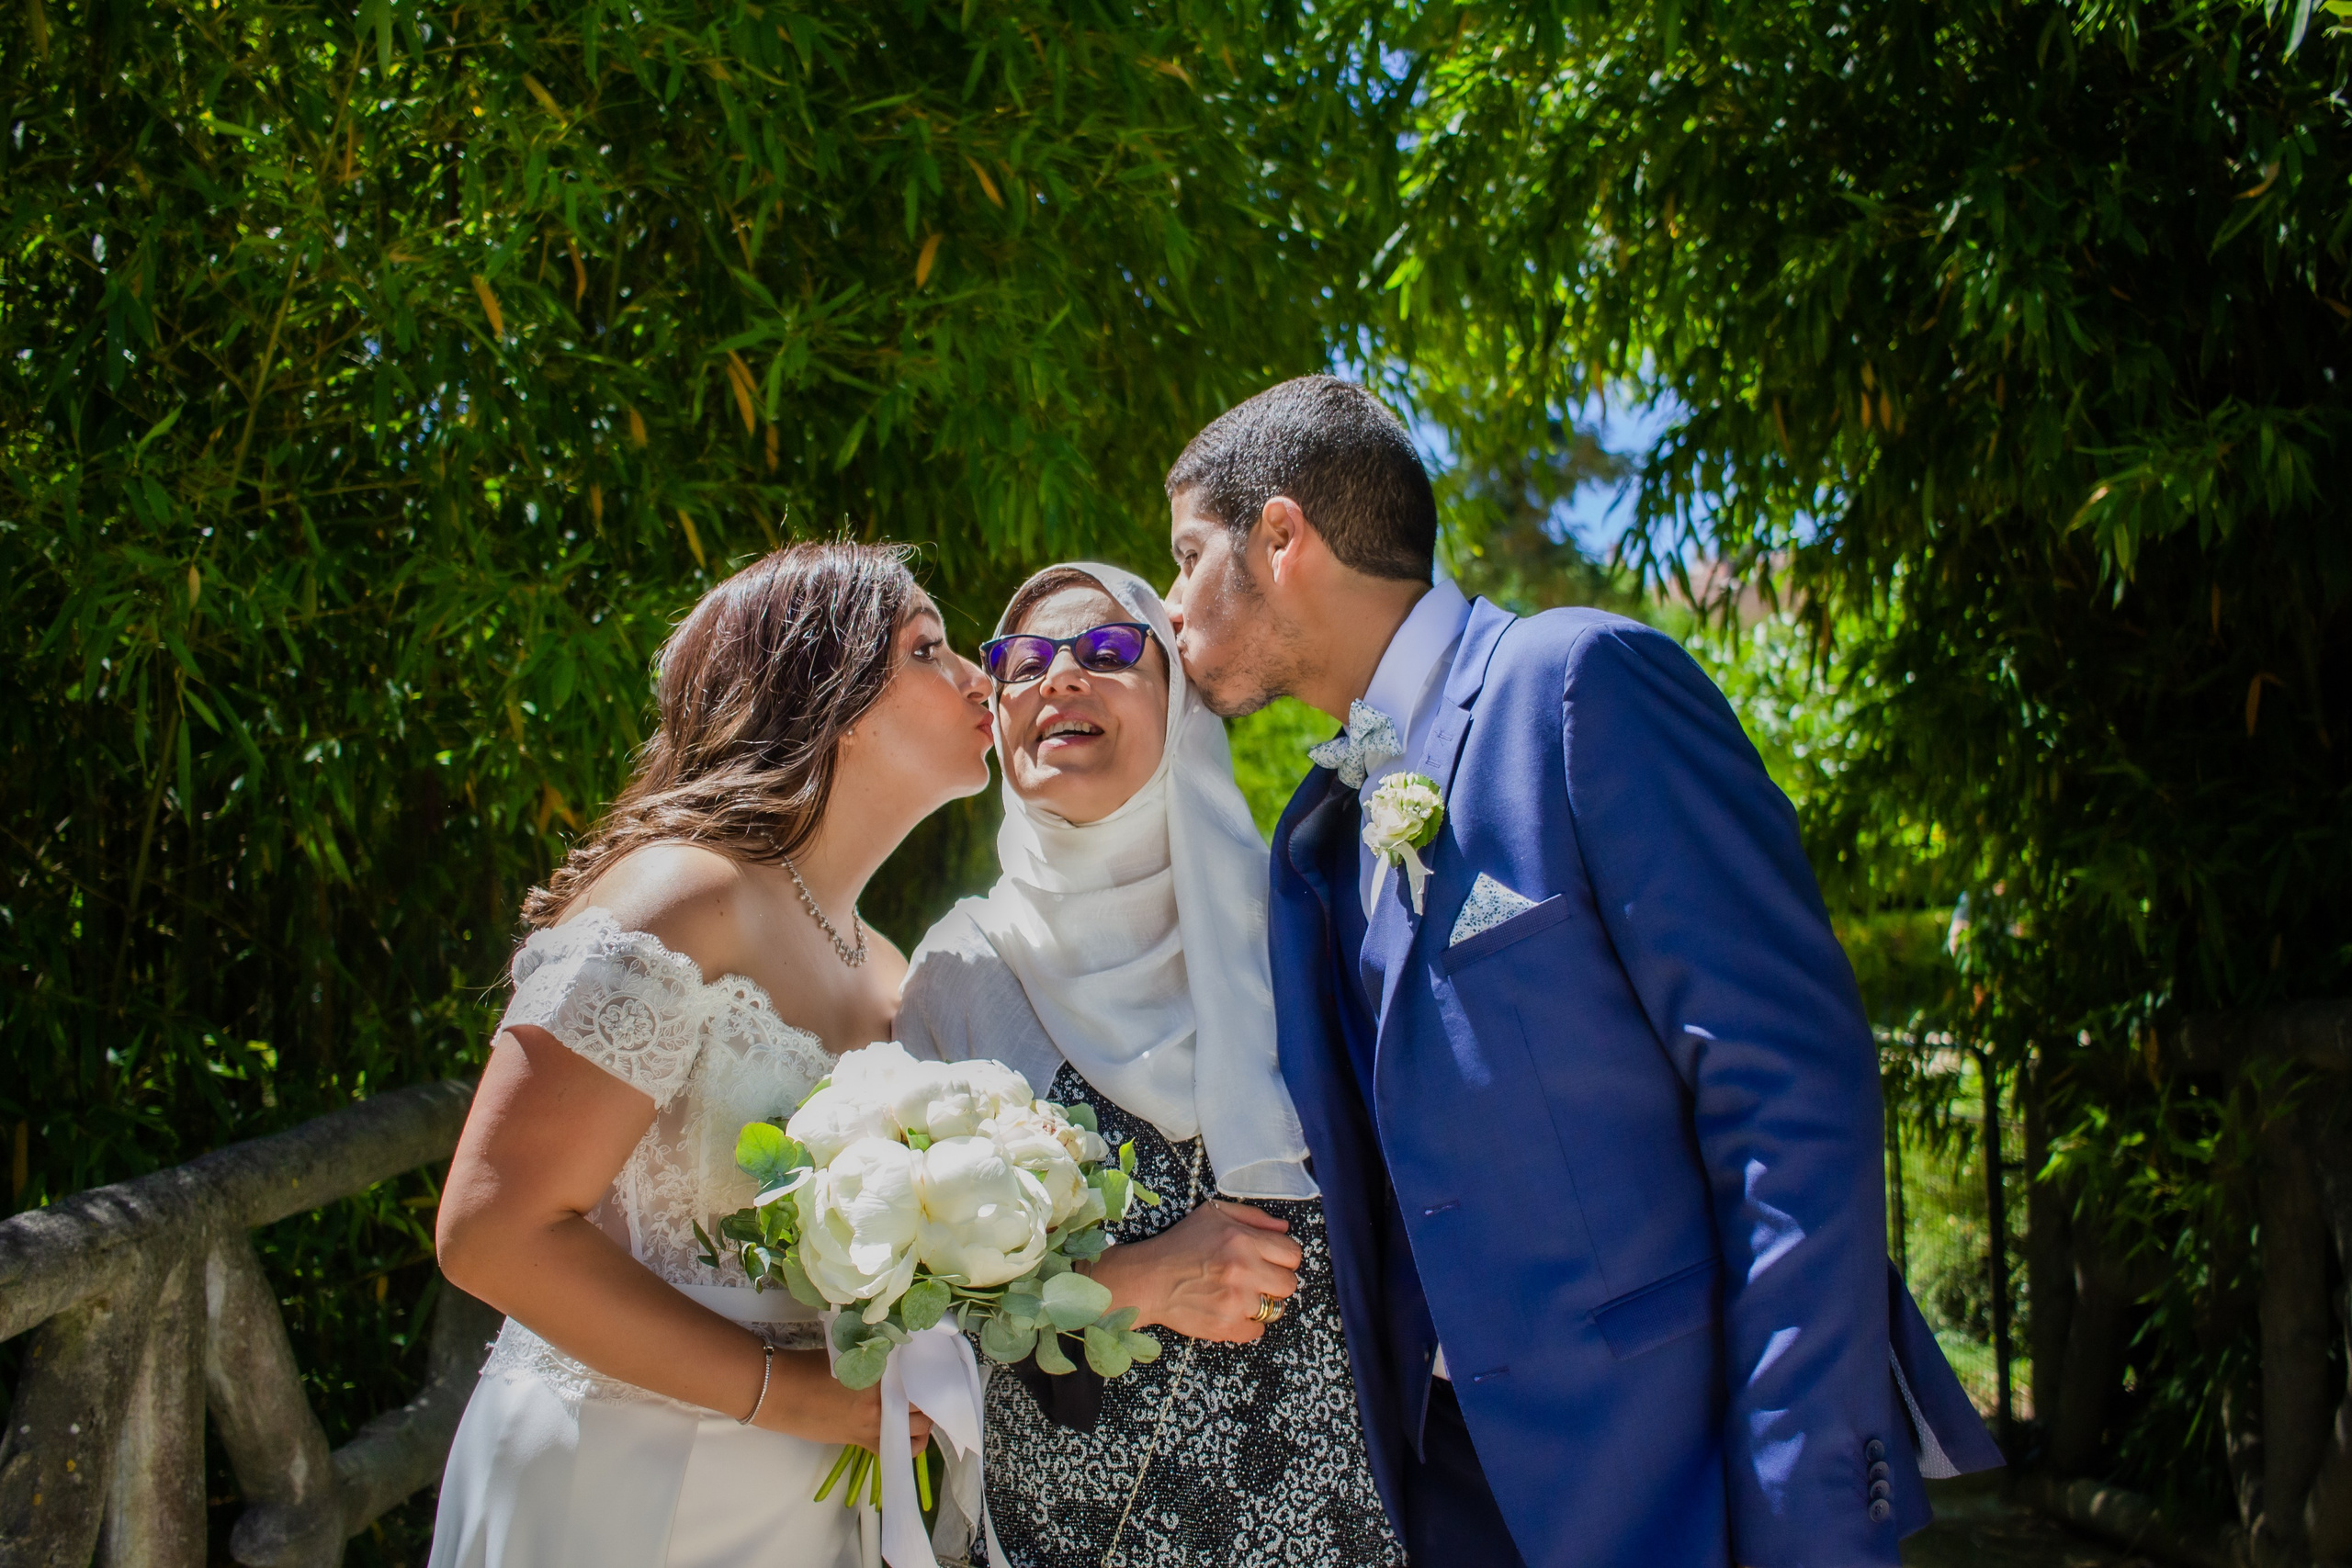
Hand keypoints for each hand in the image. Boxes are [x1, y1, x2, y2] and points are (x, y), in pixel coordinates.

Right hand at [758, 1349, 931, 1452]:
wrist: (779, 1391)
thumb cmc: (810, 1367)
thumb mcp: (850, 1356)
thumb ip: (878, 1361)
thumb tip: (902, 1361)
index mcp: (878, 1379)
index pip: (919, 1380)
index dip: (930, 1378)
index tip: (931, 1373)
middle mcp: (880, 1406)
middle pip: (923, 1408)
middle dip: (930, 1401)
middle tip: (927, 1393)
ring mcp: (871, 1428)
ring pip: (917, 1433)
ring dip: (923, 1424)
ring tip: (919, 1413)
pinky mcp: (860, 1442)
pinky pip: (896, 1451)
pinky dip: (907, 1444)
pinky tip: (906, 1434)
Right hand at [1083, 1201, 1303, 1343]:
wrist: (1149, 1279)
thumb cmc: (1179, 1244)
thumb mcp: (1213, 1214)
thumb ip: (1253, 1216)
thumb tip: (1284, 1229)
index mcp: (1244, 1240)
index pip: (1293, 1254)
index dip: (1284, 1258)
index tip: (1270, 1261)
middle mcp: (1244, 1270)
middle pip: (1289, 1284)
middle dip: (1275, 1281)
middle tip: (1256, 1279)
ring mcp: (1236, 1301)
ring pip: (1275, 1309)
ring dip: (1261, 1303)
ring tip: (1239, 1295)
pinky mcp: (1227, 1326)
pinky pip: (1257, 1331)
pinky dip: (1247, 1324)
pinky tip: (1230, 1311)